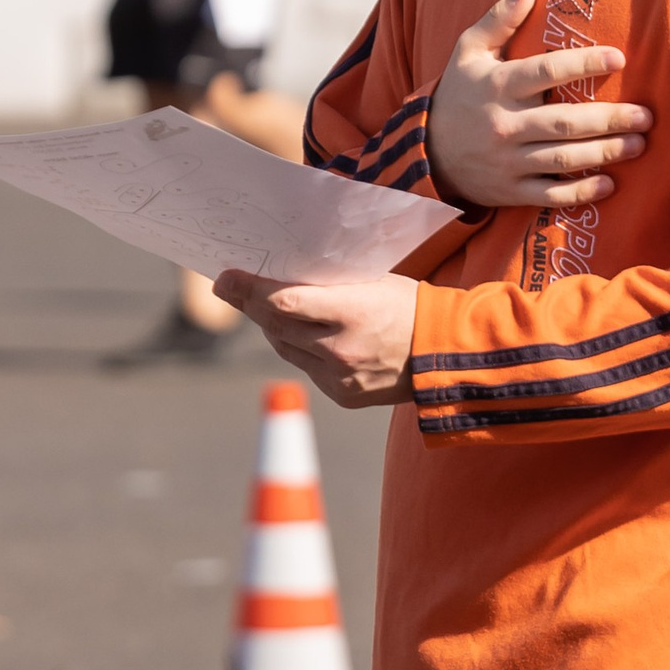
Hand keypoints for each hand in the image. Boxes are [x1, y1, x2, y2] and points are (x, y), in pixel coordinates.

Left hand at [212, 271, 416, 406]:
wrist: (444, 355)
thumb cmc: (408, 306)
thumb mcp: (372, 282)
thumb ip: (327, 283)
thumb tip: (277, 274)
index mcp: (352, 313)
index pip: (285, 302)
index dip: (249, 290)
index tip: (225, 278)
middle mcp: (341, 350)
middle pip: (277, 325)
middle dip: (249, 304)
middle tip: (229, 287)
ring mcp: (340, 378)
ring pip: (285, 348)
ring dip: (272, 326)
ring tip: (267, 308)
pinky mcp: (341, 395)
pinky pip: (305, 367)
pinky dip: (299, 349)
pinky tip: (305, 335)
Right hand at [426, 0, 653, 210]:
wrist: (427, 152)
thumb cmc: (458, 94)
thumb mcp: (468, 51)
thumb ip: (498, 20)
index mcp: (498, 86)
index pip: (547, 72)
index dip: (585, 64)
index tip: (620, 58)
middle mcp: (504, 124)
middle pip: (564, 122)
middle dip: (609, 119)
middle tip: (646, 115)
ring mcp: (508, 161)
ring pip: (563, 159)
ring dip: (604, 153)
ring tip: (638, 144)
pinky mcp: (511, 190)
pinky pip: (550, 194)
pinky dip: (580, 193)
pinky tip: (609, 184)